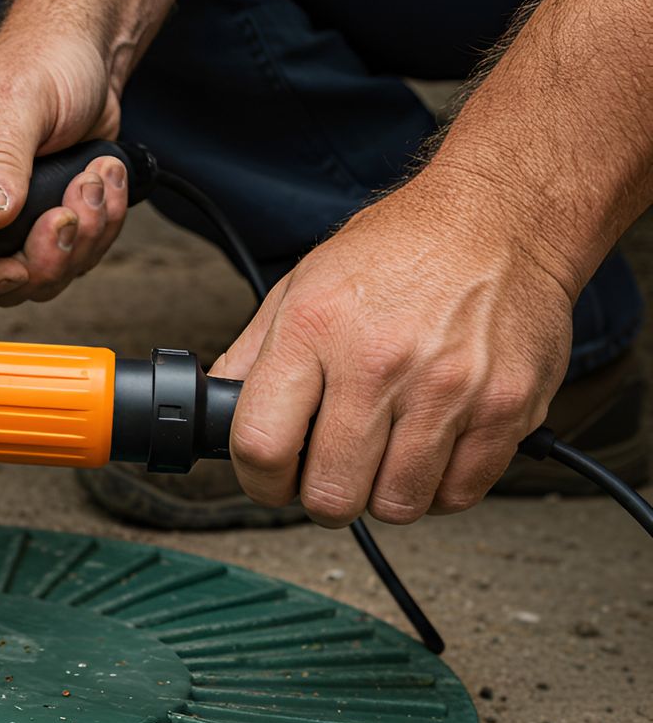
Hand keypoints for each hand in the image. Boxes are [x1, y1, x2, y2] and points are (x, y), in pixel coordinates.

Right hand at [0, 33, 130, 311]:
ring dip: (80, 237)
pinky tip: (100, 185)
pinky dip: (98, 229)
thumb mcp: (15, 101)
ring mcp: (0, 220)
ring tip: (91, 182)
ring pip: (35, 277)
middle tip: (66, 216)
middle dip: (41, 258)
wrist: (85, 56)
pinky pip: (70, 259)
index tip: (15, 262)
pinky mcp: (40, 224)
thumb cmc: (39, 60)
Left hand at [212, 176, 575, 525]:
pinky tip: (431, 450)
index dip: (258, 481)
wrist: (499, 216)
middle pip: (332, 494)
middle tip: (331, 471)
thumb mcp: (300, 287)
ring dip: (383, 495)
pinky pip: (460, 495)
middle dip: (322, 497)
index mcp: (315, 330)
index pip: (261, 446)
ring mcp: (449, 388)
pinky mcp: (507, 406)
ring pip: (397, 505)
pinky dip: (440, 488)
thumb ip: (252, 357)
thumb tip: (216, 414)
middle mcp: (381, 362)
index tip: (271, 480)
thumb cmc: (397, 251)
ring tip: (385, 456)